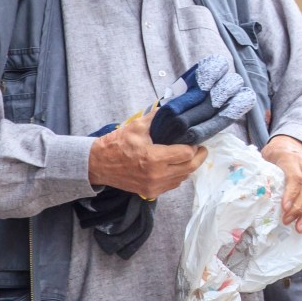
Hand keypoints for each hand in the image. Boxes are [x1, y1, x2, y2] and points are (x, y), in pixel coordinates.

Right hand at [88, 111, 206, 197]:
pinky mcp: (151, 192)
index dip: (193, 146)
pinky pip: (172, 185)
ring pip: (182, 178)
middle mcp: (157, 175)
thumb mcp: (136, 126)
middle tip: (202, 149)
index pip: (186, 154)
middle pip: (189, 168)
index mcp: (154, 158)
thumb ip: (156, 117)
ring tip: (188, 156)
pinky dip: (177, 175)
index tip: (194, 140)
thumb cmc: (116, 144)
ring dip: (188, 167)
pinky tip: (175, 166)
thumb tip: (171, 108)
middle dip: (198, 157)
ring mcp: (154, 186)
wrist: (99, 164)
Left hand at [261, 135, 301, 232]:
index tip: (284, 207)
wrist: (293, 146)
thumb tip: (248, 185)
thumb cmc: (276, 155)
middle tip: (287, 221)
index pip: (295, 177)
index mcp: (291, 160)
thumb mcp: (265, 157)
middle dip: (298, 209)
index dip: (291, 193)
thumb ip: (260, 170)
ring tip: (299, 228)